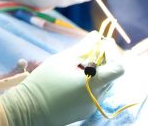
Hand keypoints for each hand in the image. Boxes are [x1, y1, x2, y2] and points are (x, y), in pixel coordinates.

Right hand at [0, 32, 124, 125]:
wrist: (29, 109)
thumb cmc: (44, 82)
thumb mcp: (62, 60)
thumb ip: (83, 47)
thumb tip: (96, 35)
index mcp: (93, 83)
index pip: (118, 68)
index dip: (114, 53)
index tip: (104, 43)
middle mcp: (97, 97)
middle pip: (110, 75)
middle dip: (103, 60)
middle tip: (89, 50)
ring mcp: (92, 107)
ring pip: (102, 85)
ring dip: (96, 72)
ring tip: (77, 65)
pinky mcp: (85, 112)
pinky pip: (93, 94)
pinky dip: (89, 84)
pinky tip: (72, 79)